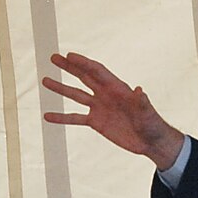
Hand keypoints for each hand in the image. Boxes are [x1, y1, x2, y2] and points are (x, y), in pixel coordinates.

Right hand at [42, 52, 185, 169]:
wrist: (150, 141)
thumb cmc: (152, 124)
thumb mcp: (148, 113)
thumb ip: (142, 102)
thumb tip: (140, 90)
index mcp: (117, 88)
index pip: (97, 71)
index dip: (83, 63)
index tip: (69, 56)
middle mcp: (105, 94)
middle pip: (83, 77)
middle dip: (69, 67)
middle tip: (53, 58)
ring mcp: (99, 107)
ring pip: (76, 95)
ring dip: (61, 88)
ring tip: (45, 81)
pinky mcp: (96, 122)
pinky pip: (75, 118)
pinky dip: (62, 117)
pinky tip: (48, 116)